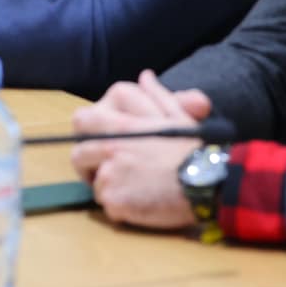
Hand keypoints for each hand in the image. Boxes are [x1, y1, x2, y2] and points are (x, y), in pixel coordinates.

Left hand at [72, 71, 215, 230]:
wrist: (207, 181)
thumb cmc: (194, 148)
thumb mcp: (178, 116)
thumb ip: (157, 96)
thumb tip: (145, 76)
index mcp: (121, 123)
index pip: (81, 122)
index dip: (87, 134)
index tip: (101, 144)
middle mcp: (109, 146)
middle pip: (78, 156)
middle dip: (89, 166)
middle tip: (108, 173)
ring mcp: (109, 173)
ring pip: (95, 184)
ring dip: (110, 188)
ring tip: (134, 191)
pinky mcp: (114, 200)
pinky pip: (109, 206)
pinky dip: (122, 209)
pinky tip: (143, 205)